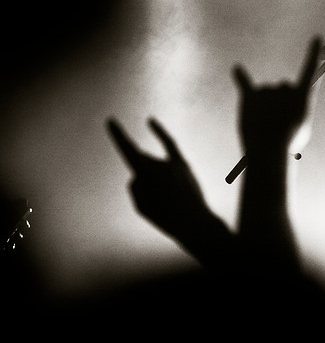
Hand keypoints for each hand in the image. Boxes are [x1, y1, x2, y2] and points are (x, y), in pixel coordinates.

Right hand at [107, 117, 208, 237]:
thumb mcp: (141, 207)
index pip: (128, 149)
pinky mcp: (183, 164)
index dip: (118, 134)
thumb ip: (135, 186)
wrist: (195, 222)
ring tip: (169, 197)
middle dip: (145, 179)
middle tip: (159, 198)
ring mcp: (172, 162)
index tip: (110, 120)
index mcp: (145, 173)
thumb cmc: (166, 218)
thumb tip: (140, 172)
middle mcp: (159, 162)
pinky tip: (149, 121)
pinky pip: (169, 143)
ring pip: (154, 165)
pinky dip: (159, 132)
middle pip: (142, 164)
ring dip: (156, 180)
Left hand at [233, 36, 321, 155]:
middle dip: (278, 102)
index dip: (314, 54)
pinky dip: (240, 77)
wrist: (269, 150)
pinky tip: (236, 69)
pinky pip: (245, 82)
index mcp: (303, 97)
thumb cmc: (287, 144)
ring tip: (263, 125)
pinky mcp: (250, 96)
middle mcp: (286, 88)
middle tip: (276, 123)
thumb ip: (295, 114)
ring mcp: (268, 90)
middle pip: (282, 88)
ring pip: (264, 93)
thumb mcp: (301, 131)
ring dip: (262, 107)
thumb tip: (282, 110)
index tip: (317, 37)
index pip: (311, 71)